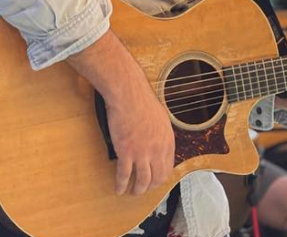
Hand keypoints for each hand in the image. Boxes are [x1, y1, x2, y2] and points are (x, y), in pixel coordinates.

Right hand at [67, 29, 174, 195]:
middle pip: (157, 177)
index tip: (155, 180)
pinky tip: (118, 189)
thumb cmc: (142, 100)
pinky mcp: (126, 152)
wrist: (129, 94)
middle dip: (151, 186)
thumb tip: (158, 142)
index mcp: (167, 140)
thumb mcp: (160, 117)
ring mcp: (142, 152)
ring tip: (132, 192)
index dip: (160, 177)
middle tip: (144, 189)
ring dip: (137, 190)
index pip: (167, 167)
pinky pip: (124, 175)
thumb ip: (160, 133)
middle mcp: (158, 149)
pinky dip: (121, 185)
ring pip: (142, 181)